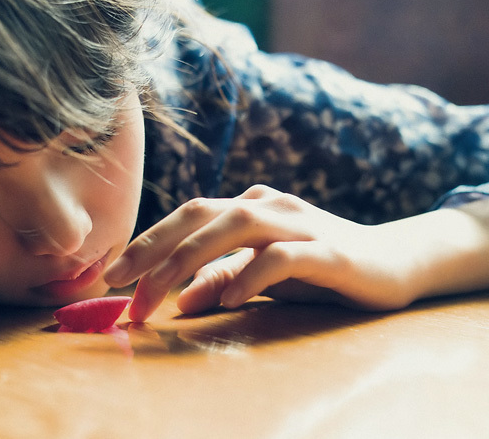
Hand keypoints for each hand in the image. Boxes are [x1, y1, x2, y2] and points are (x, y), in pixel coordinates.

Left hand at [104, 185, 420, 321]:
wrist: (393, 264)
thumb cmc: (318, 269)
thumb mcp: (260, 275)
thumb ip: (222, 280)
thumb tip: (179, 300)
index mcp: (247, 206)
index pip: (186, 216)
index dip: (146, 242)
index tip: (112, 276)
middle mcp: (268, 204)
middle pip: (200, 216)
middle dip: (153, 250)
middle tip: (118, 285)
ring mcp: (299, 222)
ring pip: (233, 226)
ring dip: (188, 261)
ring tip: (157, 297)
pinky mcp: (329, 249)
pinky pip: (282, 256)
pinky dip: (251, 274)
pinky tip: (230, 299)